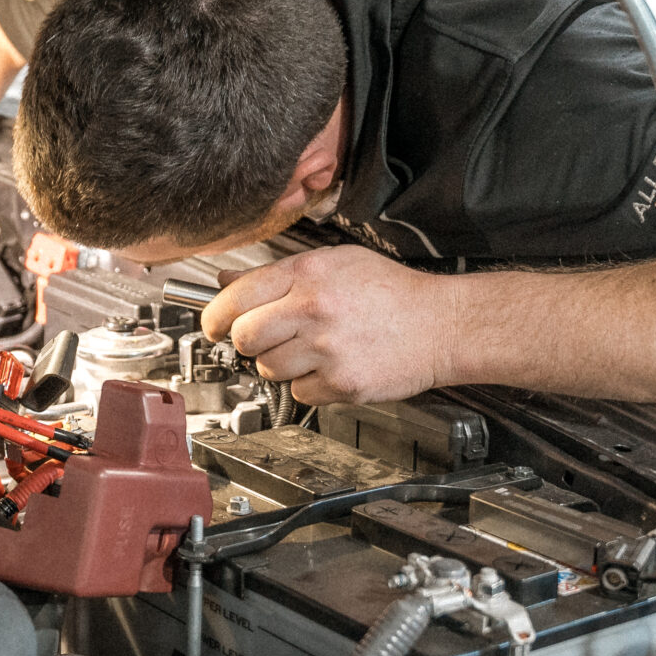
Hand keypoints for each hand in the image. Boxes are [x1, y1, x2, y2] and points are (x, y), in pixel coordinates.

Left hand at [203, 246, 459, 406]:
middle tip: (264, 339)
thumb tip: (228, 281)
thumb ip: (280, 272)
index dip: (214, 316)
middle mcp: (314, 310)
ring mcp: (327, 350)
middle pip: (245, 338)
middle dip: (248, 342)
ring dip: (280, 364)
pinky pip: (300, 392)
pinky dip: (310, 385)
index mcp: (308, 274)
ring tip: (310, 349)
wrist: (443, 324)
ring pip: (268, 369)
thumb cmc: (393, 292)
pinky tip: (331, 366)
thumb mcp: (336, 263)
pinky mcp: (342, 384)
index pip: (236, 296)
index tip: (212, 325)